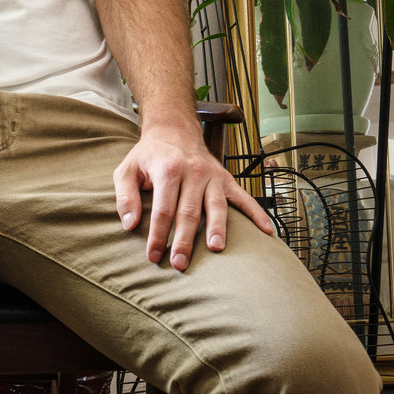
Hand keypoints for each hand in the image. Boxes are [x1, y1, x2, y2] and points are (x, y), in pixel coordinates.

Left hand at [113, 120, 273, 270]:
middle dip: (185, 240)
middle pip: (189, 211)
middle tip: (180, 264)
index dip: (158, 235)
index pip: (163, 209)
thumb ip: (126, 197)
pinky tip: (268, 232)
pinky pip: (244, 198)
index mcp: (168, 169)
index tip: (153, 256)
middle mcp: (194, 172)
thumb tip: (130, 225)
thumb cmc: (148, 155)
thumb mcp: (126, 170)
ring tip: (216, 249)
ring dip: (218, 228)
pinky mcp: (227, 179)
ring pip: (217, 206)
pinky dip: (257, 214)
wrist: (174, 130)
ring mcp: (214, 176)